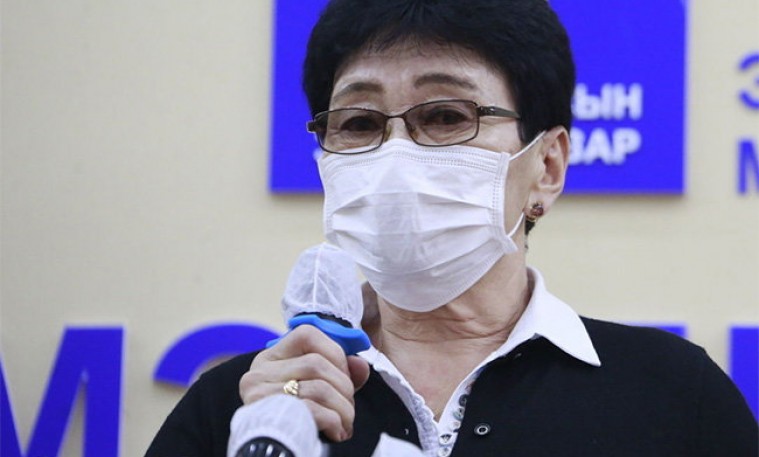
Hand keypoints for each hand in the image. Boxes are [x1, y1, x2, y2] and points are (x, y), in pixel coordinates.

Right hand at [239, 324, 369, 441]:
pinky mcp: (268, 417)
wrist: (269, 452)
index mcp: (270, 358)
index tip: (346, 375)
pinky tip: (337, 432)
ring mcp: (260, 394)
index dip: (335, 351)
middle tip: (349, 407)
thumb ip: (339, 373)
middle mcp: (259, 372)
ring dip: (343, 407)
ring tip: (346, 423)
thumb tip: (360, 364)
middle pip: (316, 363)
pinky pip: (313, 410)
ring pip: (318, 387)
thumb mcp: (315, 389)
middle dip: (344, 386)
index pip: (306, 334)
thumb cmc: (294, 419)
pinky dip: (334, 421)